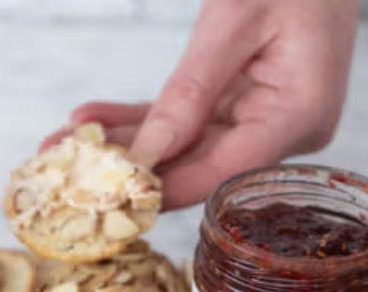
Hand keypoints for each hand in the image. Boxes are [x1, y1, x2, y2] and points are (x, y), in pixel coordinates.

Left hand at [45, 0, 358, 209]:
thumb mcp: (235, 18)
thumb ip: (191, 91)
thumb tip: (148, 153)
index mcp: (299, 116)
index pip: (223, 171)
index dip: (165, 187)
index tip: (110, 196)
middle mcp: (287, 132)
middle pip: (200, 165)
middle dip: (132, 167)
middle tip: (69, 167)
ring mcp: (268, 123)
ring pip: (188, 146)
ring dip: (130, 143)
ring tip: (68, 143)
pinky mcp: (250, 110)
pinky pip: (192, 122)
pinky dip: (149, 121)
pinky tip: (99, 120)